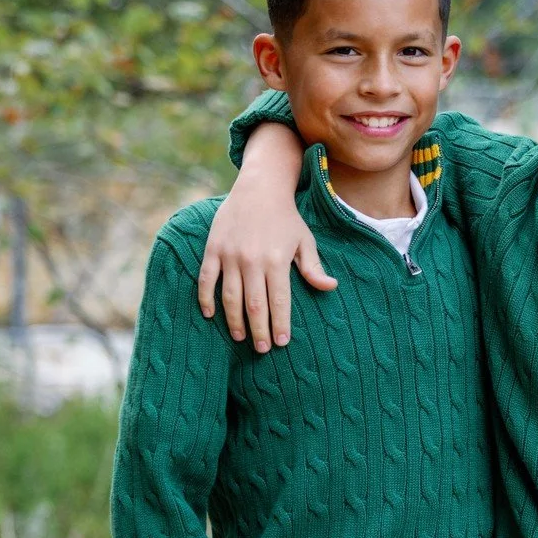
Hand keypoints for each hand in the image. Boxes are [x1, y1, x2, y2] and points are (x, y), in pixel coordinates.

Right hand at [197, 177, 335, 353]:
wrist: (259, 188)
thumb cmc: (286, 218)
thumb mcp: (304, 240)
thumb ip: (313, 268)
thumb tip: (331, 287)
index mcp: (277, 260)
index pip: (279, 301)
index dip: (280, 325)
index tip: (281, 344)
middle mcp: (253, 260)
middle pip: (254, 305)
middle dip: (259, 330)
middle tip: (261, 349)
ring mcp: (230, 255)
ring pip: (230, 297)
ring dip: (234, 321)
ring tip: (240, 338)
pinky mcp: (213, 249)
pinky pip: (206, 279)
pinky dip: (206, 298)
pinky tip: (210, 315)